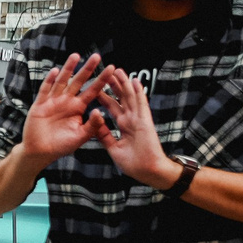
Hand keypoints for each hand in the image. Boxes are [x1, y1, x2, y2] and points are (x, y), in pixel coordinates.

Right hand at [16, 52, 109, 164]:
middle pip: (79, 81)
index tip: (112, 69)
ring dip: (68, 69)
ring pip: (62, 81)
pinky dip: (49, 81)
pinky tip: (54, 71)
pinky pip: (45, 90)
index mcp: (78, 108)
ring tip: (76, 56)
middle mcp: (67, 101)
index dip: (102, 80)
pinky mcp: (40, 104)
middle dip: (88, 69)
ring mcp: (53, 101)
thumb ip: (92, 125)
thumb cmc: (61, 146)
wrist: (40, 152)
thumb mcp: (81, 137)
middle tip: (97, 57)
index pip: (93, 91)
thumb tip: (100, 112)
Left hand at [90, 69, 177, 188]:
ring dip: (125, 84)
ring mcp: (139, 119)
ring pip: (130, 97)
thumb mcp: (114, 148)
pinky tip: (134, 81)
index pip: (112, 108)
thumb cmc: (134, 164)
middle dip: (114, 85)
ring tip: (118, 70)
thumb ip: (105, 136)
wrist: (148, 171)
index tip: (97, 86)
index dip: (105, 97)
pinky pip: (141, 104)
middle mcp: (131, 120)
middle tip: (107, 71)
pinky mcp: (145, 121)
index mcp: (124, 126)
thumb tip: (94, 127)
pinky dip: (138, 93)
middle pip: (121, 98)